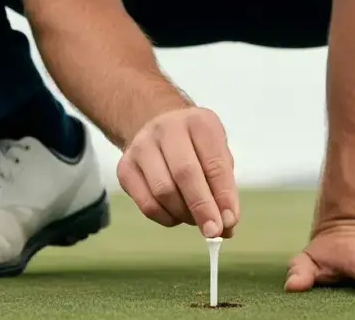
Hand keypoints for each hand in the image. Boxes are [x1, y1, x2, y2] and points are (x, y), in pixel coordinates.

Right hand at [116, 107, 239, 237]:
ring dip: (183, 214)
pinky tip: (176, 214)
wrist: (157, 125)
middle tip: (213, 232)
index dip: (223, 195)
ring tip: (195, 218)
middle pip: (184, 174)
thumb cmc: (196, 146)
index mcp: (199, 122)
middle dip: (201, 208)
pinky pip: (147, 204)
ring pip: (163, 191)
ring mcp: (141, 147)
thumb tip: (226, 226)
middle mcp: (167, 129)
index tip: (229, 221)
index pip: (214, 162)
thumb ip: (224, 188)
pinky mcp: (125, 168)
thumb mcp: (217, 155)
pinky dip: (166, 218)